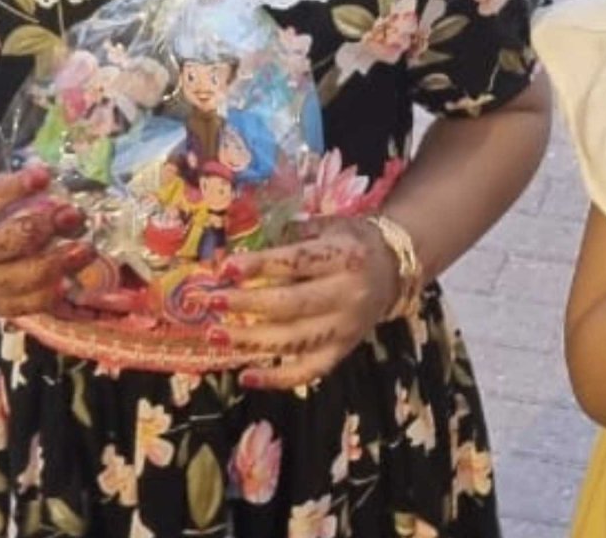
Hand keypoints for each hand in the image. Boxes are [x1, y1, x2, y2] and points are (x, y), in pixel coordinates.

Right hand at [0, 165, 94, 316]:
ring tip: (86, 249)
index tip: (43, 174)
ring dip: (55, 264)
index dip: (9, 189)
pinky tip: (71, 282)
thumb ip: (17, 192)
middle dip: (38, 229)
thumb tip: (62, 195)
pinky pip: (22, 306)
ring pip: (14, 281)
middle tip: (72, 214)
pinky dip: (48, 295)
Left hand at [207, 217, 400, 390]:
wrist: (393, 269)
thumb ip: (290, 237)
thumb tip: (241, 254)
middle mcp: (348, 294)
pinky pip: (308, 371)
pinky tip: (246, 376)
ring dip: (251, 340)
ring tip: (216, 334)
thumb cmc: (350, 243)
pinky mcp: (343, 351)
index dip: (260, 266)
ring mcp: (346, 327)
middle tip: (212, 301)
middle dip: (247, 304)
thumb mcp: (327, 227)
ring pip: (294, 341)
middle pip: (291, 304)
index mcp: (344, 256)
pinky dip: (277, 379)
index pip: (297, 262)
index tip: (225, 269)